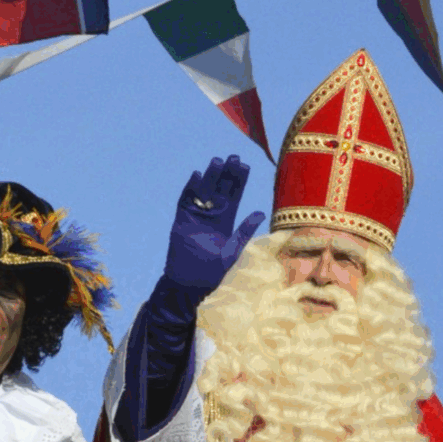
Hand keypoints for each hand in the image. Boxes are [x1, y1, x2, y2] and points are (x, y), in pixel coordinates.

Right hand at [163, 155, 265, 295]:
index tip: (245, 166)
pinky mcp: (181, 221)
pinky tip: (197, 175)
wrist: (189, 284)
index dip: (239, 182)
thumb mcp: (233, 251)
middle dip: (227, 174)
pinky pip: (186, 201)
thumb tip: (261, 212)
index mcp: (226, 222)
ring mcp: (196, 217)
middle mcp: (212, 216)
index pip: (234, 197)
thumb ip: (244, 231)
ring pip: (204, 192)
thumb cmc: (212, 272)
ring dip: (210, 177)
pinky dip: (190, 189)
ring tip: (218, 161)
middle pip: (220, 190)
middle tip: (234, 157)